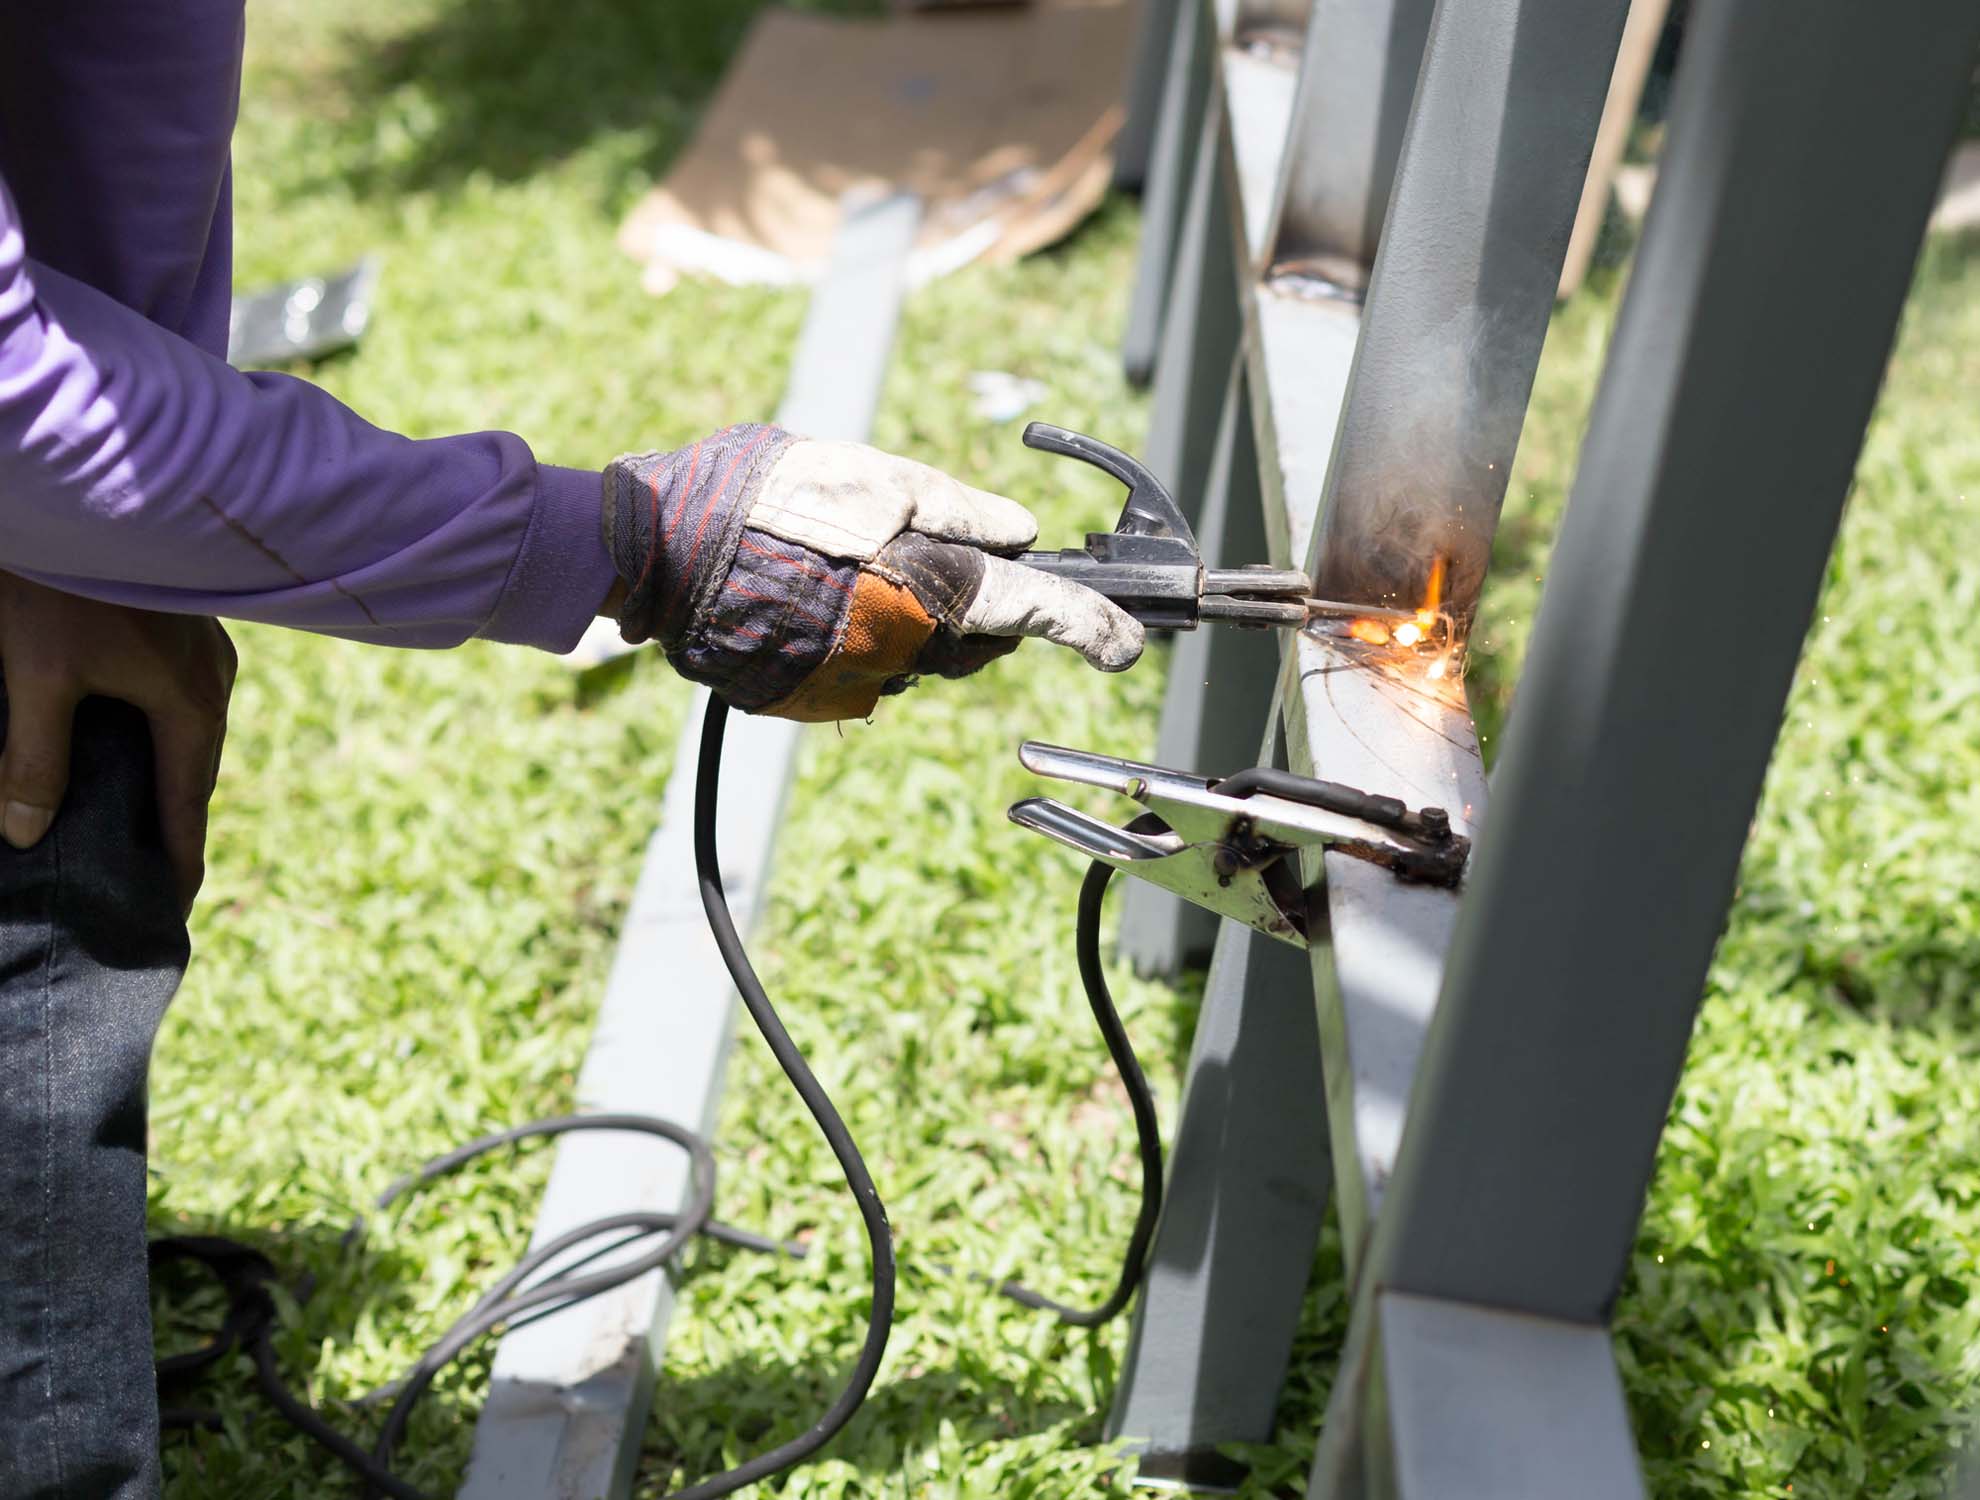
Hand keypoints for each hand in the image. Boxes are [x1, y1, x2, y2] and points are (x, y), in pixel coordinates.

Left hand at [0, 572, 235, 914]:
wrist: (90, 478)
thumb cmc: (63, 581)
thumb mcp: (36, 675)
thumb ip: (36, 759)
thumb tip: (26, 834)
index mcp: (192, 702)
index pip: (188, 802)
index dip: (178, 858)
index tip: (170, 907)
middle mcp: (213, 676)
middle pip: (195, 766)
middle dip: (174, 820)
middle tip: (151, 870)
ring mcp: (204, 643)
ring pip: (188, 725)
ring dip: (165, 768)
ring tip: (136, 805)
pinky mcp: (184, 617)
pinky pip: (180, 691)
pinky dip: (158, 726)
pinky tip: (126, 729)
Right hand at [601, 426, 1143, 720]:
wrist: (649, 554)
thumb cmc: (758, 495)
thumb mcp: (867, 473)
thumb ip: (953, 506)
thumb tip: (1021, 533)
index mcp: (926, 585)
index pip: (1034, 611)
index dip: (1089, 627)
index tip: (1126, 644)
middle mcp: (902, 649)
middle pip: (975, 639)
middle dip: (974, 606)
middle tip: (922, 551)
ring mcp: (855, 684)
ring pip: (916, 656)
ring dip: (904, 615)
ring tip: (838, 561)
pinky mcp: (813, 701)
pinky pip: (860, 670)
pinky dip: (852, 636)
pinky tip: (807, 595)